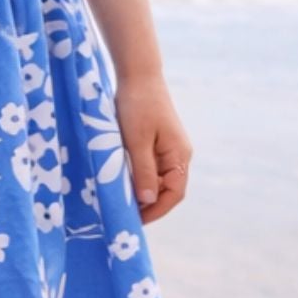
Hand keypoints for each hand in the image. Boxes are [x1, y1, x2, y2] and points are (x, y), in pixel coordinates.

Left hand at [116, 75, 191, 224]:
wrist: (137, 75)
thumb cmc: (137, 105)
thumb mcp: (136, 140)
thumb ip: (143, 171)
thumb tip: (148, 202)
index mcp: (179, 156)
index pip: (174, 194)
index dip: (156, 210)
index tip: (135, 221)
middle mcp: (178, 155)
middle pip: (165, 189)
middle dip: (146, 203)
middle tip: (121, 214)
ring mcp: (167, 148)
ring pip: (155, 178)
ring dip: (139, 189)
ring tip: (117, 199)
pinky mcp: (155, 141)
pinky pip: (148, 165)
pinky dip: (135, 174)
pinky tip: (118, 178)